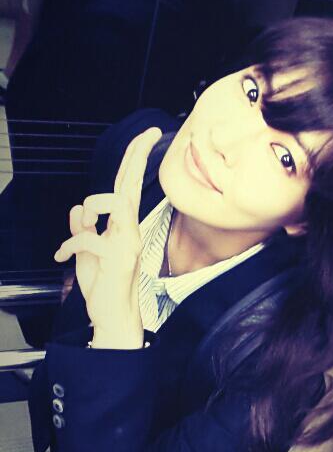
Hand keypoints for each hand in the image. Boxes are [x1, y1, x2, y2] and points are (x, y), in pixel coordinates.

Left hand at [54, 127, 161, 348]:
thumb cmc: (104, 289)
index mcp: (123, 228)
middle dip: (137, 156)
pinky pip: (86, 237)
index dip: (136, 161)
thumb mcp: (85, 254)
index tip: (150, 136)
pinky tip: (62, 257)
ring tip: (73, 242)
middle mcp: (130, 231)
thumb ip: (83, 229)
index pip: (129, 188)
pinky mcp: (119, 258)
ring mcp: (127, 244)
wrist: (112, 319)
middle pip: (131, 185)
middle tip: (152, 132)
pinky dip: (68, 245)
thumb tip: (78, 210)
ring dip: (84, 217)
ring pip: (106, 204)